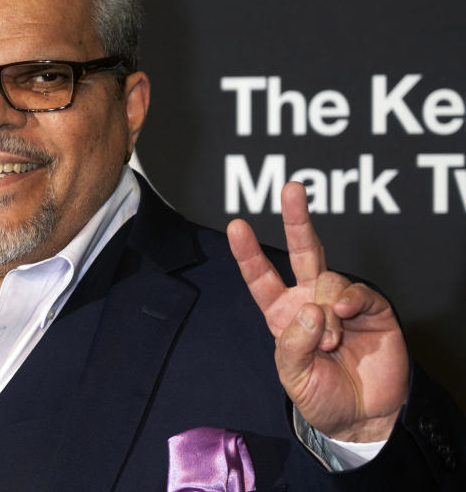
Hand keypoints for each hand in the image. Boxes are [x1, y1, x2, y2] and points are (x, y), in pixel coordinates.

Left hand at [226, 182, 408, 442]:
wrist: (362, 418)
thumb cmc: (321, 396)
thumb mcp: (293, 376)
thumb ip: (293, 343)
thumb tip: (312, 307)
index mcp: (282, 313)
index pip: (261, 277)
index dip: (248, 252)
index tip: (236, 225)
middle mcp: (309, 300)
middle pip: (301, 250)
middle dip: (296, 218)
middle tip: (291, 188)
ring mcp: (340, 301)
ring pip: (328, 279)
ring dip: (326, 312)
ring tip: (331, 343)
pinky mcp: (370, 308)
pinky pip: (356, 291)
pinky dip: (349, 301)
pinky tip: (346, 317)